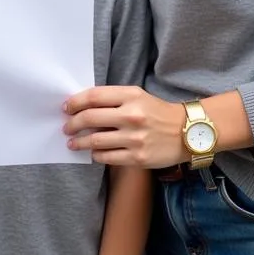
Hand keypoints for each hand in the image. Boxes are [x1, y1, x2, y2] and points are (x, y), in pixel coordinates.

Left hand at [62, 86, 186, 168]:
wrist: (187, 132)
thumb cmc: (157, 112)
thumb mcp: (137, 96)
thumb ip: (113, 98)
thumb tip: (83, 105)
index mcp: (130, 96)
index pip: (94, 97)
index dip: (75, 102)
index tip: (66, 108)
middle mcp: (131, 115)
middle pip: (90, 118)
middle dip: (73, 123)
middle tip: (66, 127)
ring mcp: (134, 138)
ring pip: (95, 141)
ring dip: (79, 142)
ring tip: (73, 142)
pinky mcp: (137, 158)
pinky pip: (107, 157)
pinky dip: (95, 155)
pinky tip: (92, 153)